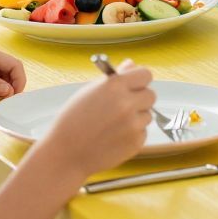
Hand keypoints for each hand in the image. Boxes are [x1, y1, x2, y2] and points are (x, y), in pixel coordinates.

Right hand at [40, 60, 155, 176]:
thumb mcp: (89, 92)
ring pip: (148, 114)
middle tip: (124, 106)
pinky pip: (142, 132)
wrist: (66, 154)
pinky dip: (132, 134)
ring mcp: (133, 124)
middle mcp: (127, 103)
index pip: (145, 74)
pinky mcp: (136, 142)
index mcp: (114, 86)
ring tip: (112, 125)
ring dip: (136, 118)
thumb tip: (131, 64)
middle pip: (151, 94)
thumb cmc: (73, 121)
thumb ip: (114, 78)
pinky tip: (113, 137)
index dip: (139, 79)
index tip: (134, 85)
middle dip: (140, 99)